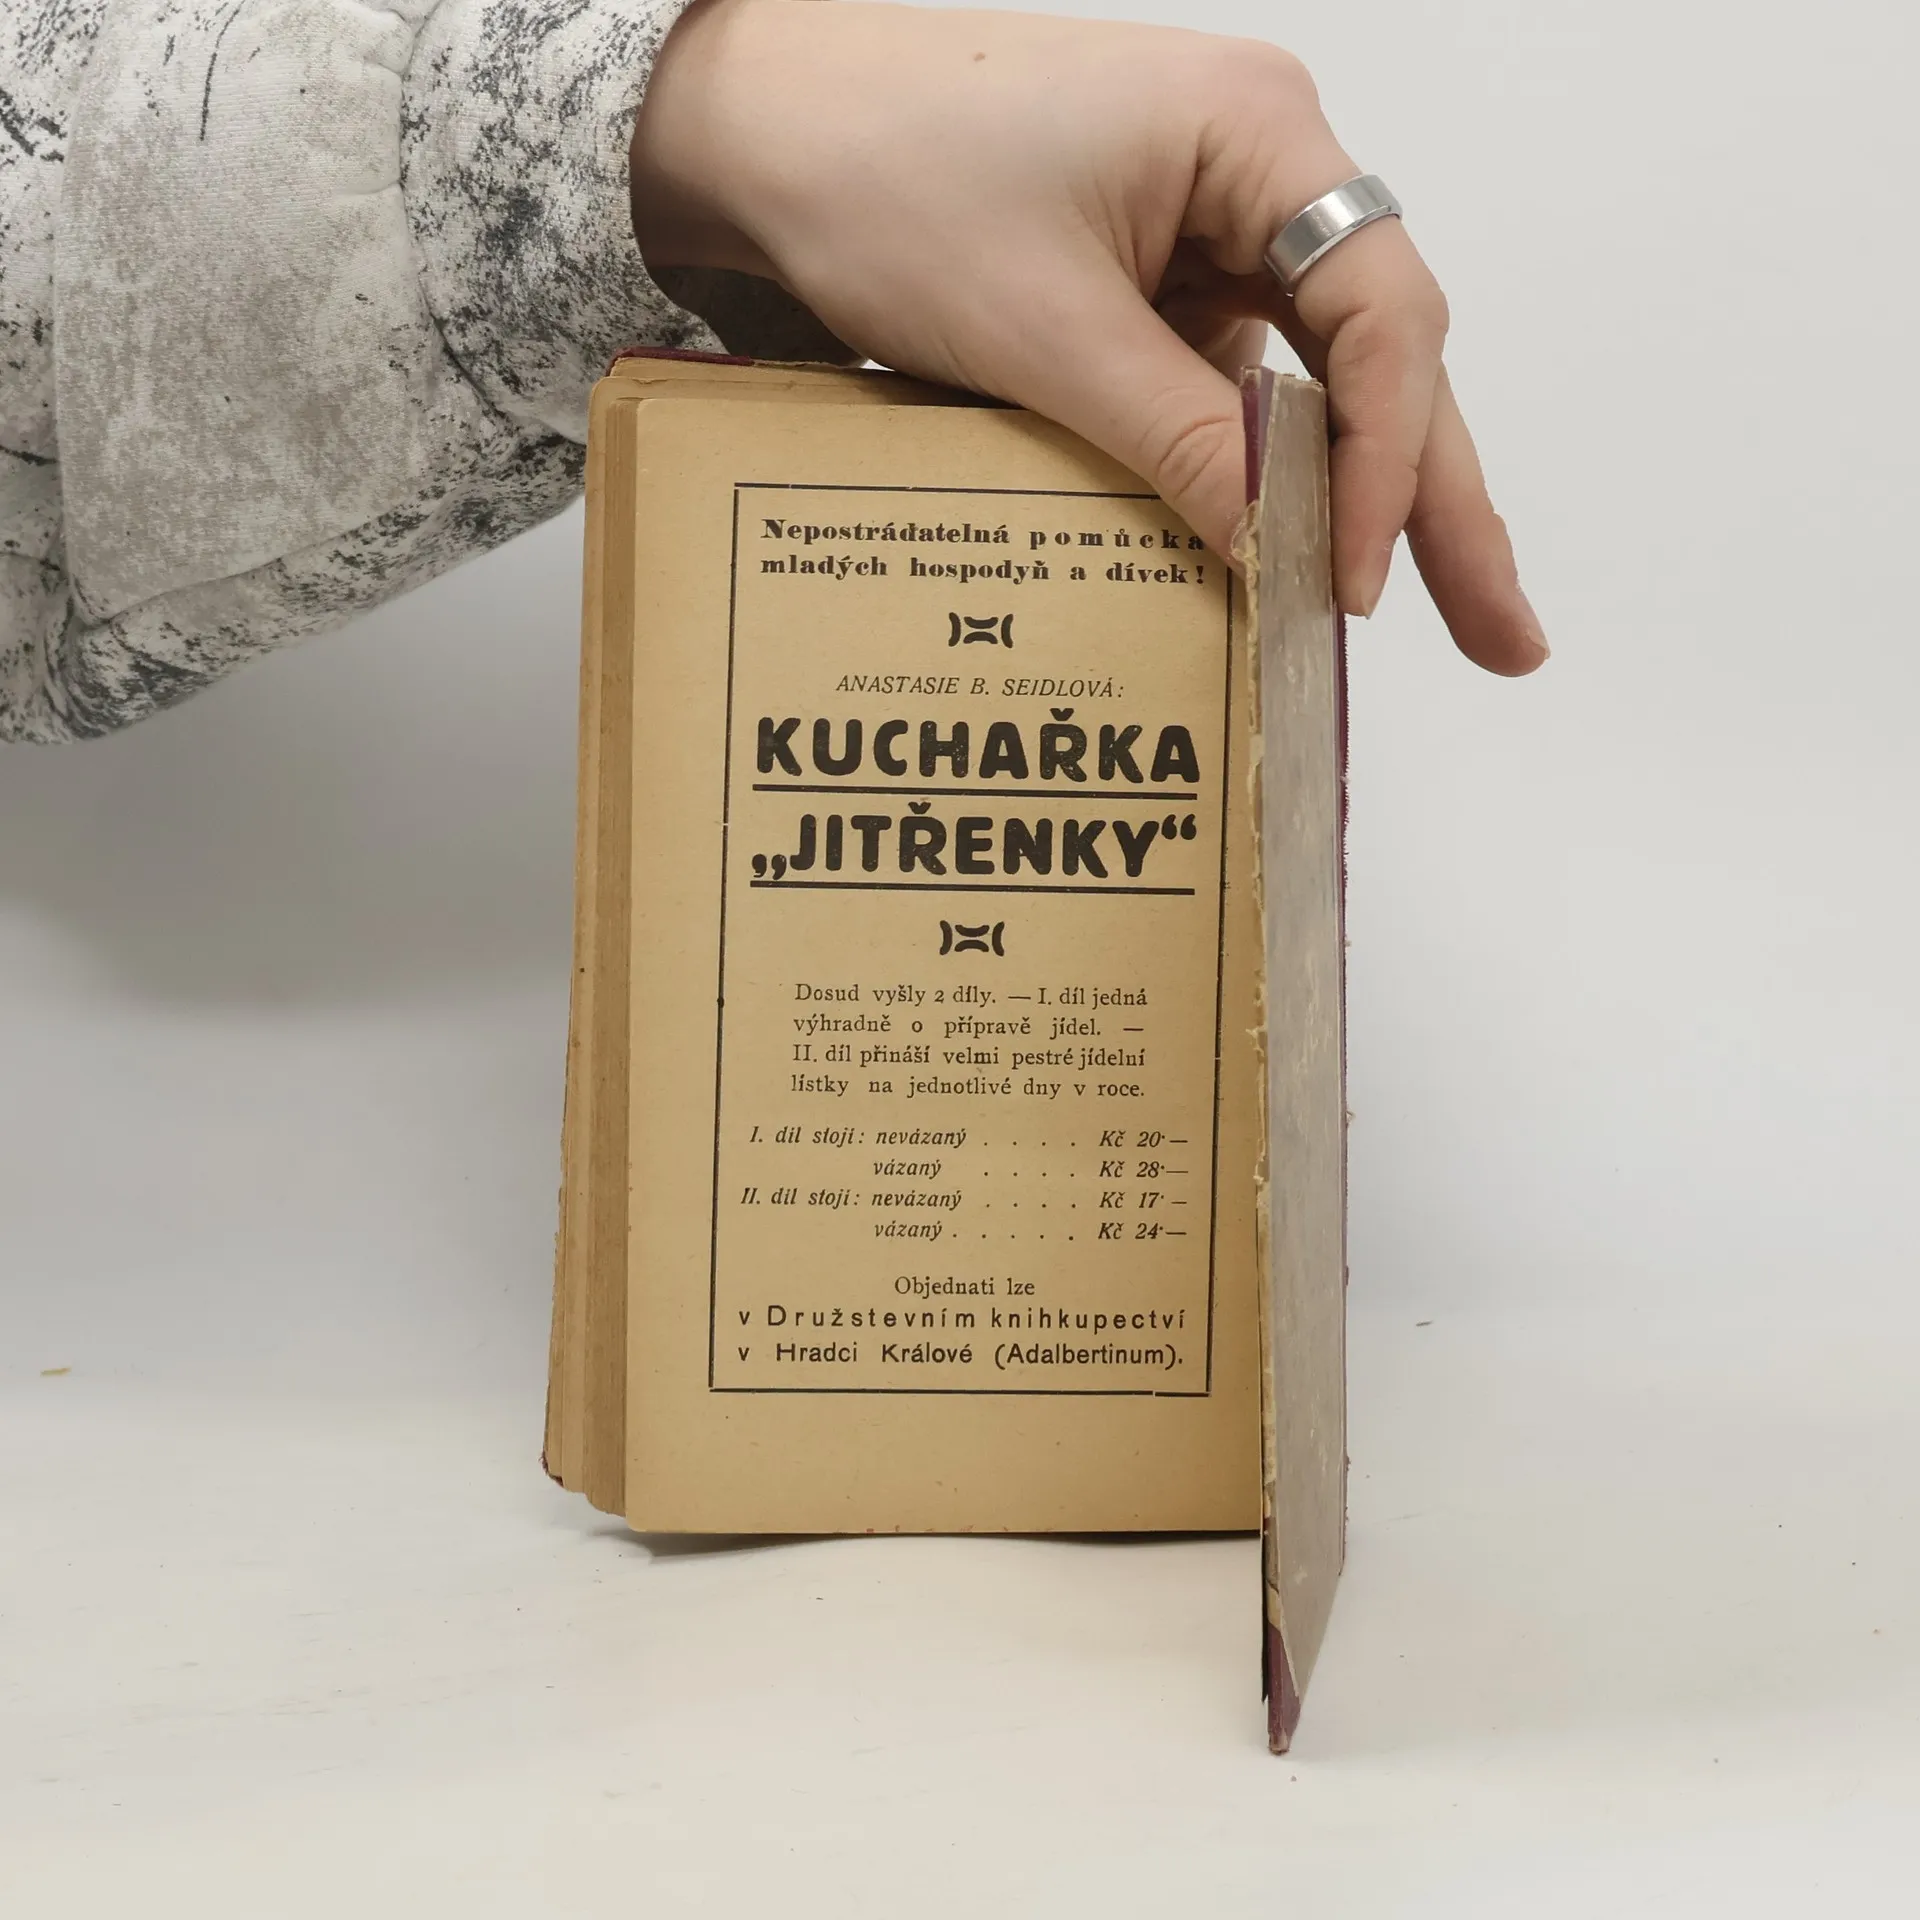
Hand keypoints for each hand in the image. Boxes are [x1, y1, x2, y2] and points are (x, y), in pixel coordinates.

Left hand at [631, 1, 1546, 673]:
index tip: (1358, 583)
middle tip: (1507, 638)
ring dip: (1350, 502)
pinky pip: (1229, 386)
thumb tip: (1272, 555)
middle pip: (1381, 356)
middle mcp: (1257, 172)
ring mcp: (1207, 227)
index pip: (1383, 316)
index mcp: (1258, 136)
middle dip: (1435, 502)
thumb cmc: (886, 177)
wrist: (761, 130)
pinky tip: (1271, 562)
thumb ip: (1177, 441)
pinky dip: (1247, 474)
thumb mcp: (1044, 334)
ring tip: (1411, 619)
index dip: (1386, 464)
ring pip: (1312, 382)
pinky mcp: (1153, 278)